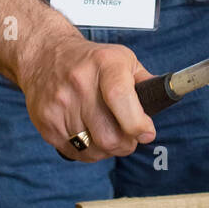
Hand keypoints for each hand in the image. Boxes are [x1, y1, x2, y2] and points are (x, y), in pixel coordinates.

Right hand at [19, 20, 155, 160]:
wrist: (43, 54)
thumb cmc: (89, 59)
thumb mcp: (121, 59)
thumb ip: (145, 83)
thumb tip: (165, 101)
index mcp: (105, 64)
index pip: (120, 98)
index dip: (137, 123)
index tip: (147, 132)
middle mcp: (79, 83)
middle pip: (109, 135)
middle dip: (126, 143)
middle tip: (129, 135)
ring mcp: (60, 105)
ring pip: (94, 149)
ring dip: (108, 149)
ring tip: (108, 133)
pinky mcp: (47, 122)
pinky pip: (75, 153)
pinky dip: (89, 151)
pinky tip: (90, 134)